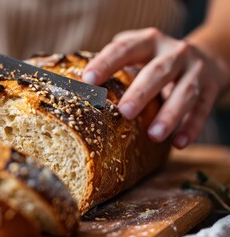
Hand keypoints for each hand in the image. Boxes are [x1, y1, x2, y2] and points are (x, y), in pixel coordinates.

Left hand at [82, 28, 228, 148]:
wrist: (208, 57)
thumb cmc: (157, 61)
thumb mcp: (138, 55)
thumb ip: (116, 67)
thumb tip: (75, 90)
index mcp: (148, 42)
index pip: (124, 49)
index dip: (106, 63)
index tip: (88, 80)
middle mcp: (173, 52)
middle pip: (157, 72)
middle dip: (140, 92)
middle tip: (124, 112)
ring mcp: (195, 69)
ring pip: (185, 92)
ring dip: (169, 114)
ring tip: (153, 136)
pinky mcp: (212, 87)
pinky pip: (203, 109)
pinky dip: (192, 127)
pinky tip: (179, 144)